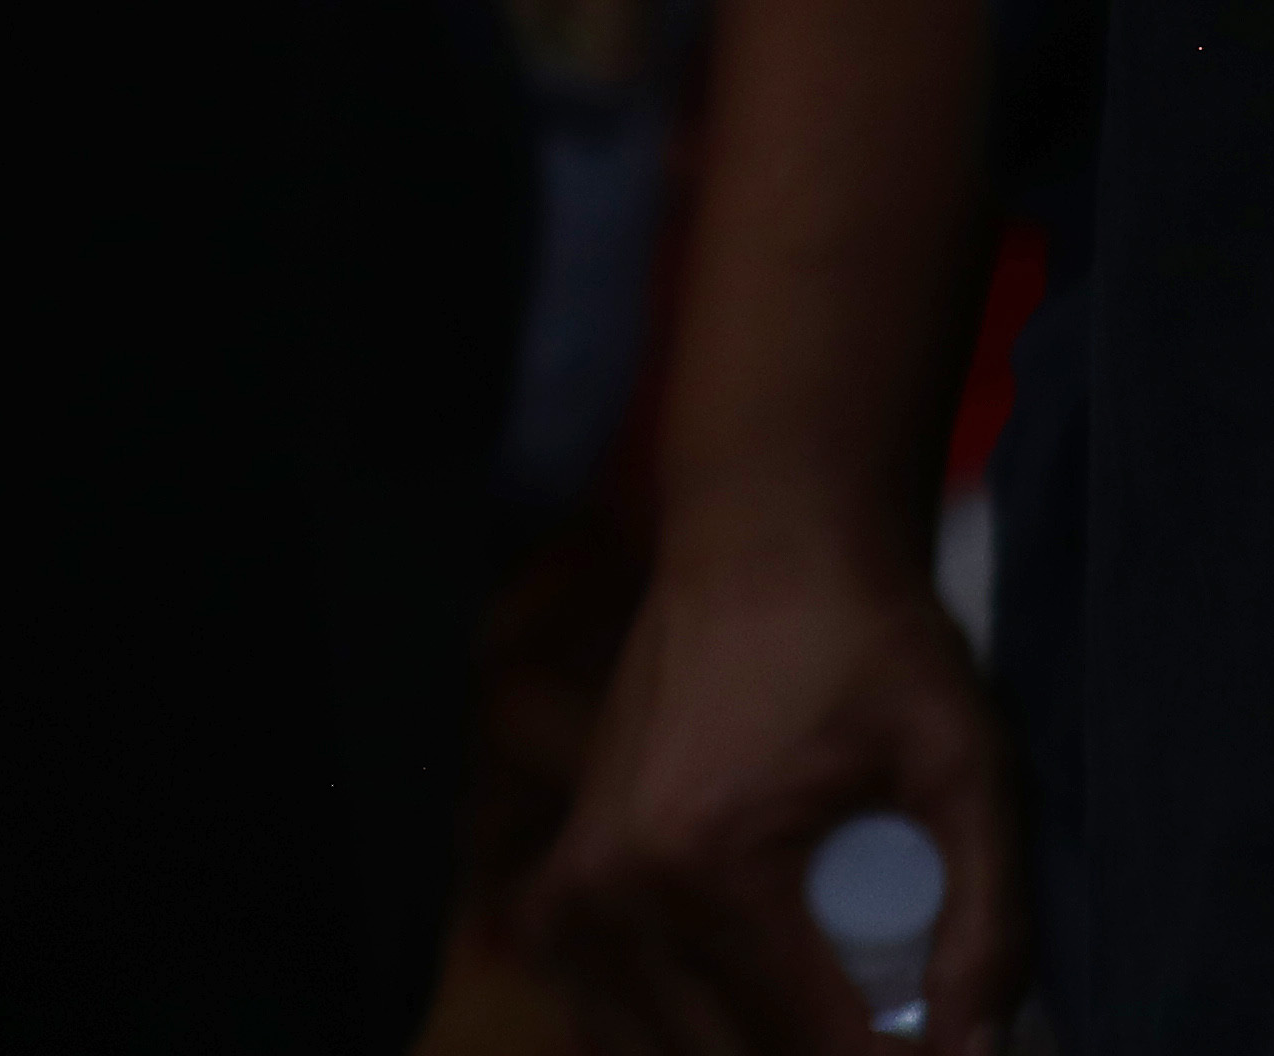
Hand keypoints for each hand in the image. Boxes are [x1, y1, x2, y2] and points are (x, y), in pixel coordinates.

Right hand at [535, 527, 1027, 1051]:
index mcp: (710, 865)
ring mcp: (575, 884)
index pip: (817, 1047)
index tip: (951, 1051)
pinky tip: (730, 1021)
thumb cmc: (873, 648)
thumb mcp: (969, 771)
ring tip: (829, 1011)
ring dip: (747, 1047)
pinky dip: (666, 1034)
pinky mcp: (565, 875)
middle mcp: (618, 886)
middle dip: (833, 1052)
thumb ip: (988, 925)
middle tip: (895, 1023)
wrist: (763, 547)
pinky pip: (602, 1010)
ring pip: (661, 1045)